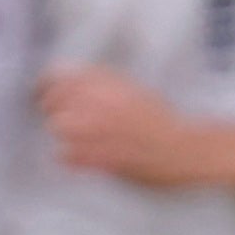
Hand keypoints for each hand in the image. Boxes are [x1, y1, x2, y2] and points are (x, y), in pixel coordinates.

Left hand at [38, 65, 234, 194]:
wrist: (188, 149)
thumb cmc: (162, 121)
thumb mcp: (133, 90)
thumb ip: (102, 84)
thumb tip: (66, 82)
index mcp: (112, 82)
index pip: (60, 75)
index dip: (48, 86)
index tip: (46, 95)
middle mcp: (104, 101)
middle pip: (54, 101)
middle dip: (53, 112)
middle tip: (62, 122)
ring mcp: (103, 129)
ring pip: (58, 127)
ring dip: (62, 135)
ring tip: (76, 142)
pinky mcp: (104, 156)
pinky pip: (66, 155)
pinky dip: (69, 157)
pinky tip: (80, 159)